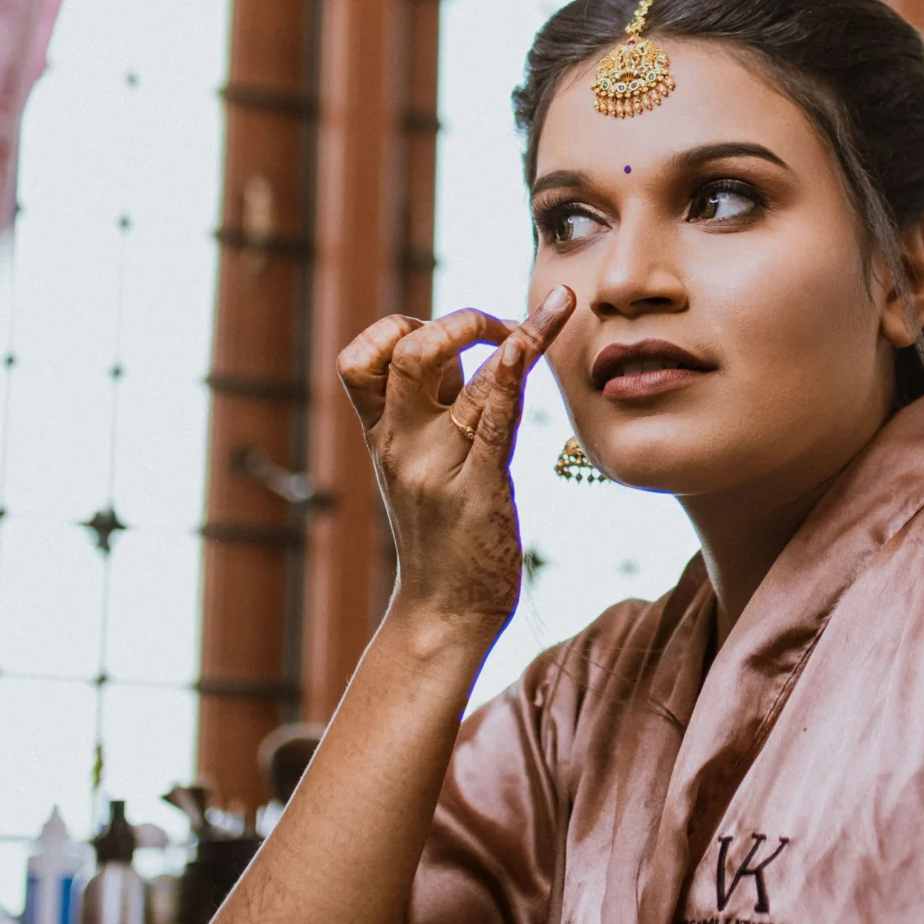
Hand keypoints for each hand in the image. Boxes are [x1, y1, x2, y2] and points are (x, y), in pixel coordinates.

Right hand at [336, 288, 572, 631]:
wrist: (444, 611)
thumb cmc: (446, 533)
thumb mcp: (427, 462)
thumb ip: (441, 405)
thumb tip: (474, 345)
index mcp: (383, 433)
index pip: (367, 353)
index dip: (412, 324)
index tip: (466, 334)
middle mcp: (400, 441)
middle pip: (405, 347)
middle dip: (461, 319)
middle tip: (509, 329)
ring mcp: (433, 464)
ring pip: (445, 372)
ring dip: (504, 329)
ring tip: (556, 312)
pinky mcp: (475, 489)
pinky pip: (488, 420)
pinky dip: (508, 376)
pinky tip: (529, 345)